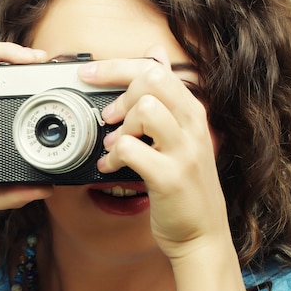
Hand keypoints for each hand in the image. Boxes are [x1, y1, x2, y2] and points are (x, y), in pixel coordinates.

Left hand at [78, 46, 229, 258]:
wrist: (203, 235)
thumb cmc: (186, 187)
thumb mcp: (182, 136)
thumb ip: (168, 98)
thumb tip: (155, 55)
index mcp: (192, 113)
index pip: (156, 69)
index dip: (116, 67)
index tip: (88, 73)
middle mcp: (193, 126)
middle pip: (153, 79)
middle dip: (119, 93)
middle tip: (108, 117)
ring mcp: (184, 151)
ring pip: (146, 108)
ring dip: (120, 127)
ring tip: (113, 144)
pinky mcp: (170, 176)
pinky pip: (131, 150)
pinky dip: (112, 157)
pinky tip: (110, 167)